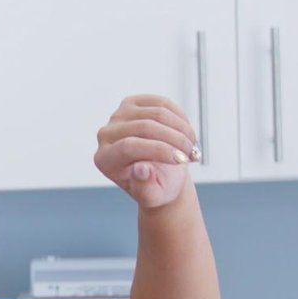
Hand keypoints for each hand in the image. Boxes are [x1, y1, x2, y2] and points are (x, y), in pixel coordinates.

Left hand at [94, 94, 199, 208]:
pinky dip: (180, 118)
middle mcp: (105, 135)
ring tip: (192, 147)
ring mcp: (118, 116)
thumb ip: (145, 188)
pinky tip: (187, 134)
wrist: (160, 174)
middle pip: (144, 127)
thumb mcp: (152, 196)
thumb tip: (141, 169)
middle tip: (193, 155)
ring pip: (157, 113)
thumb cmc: (155, 187)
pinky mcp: (133, 103)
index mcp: (104, 159)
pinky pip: (163, 103)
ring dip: (182, 130)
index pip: (129, 146)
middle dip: (175, 140)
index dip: (159, 150)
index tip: (182, 160)